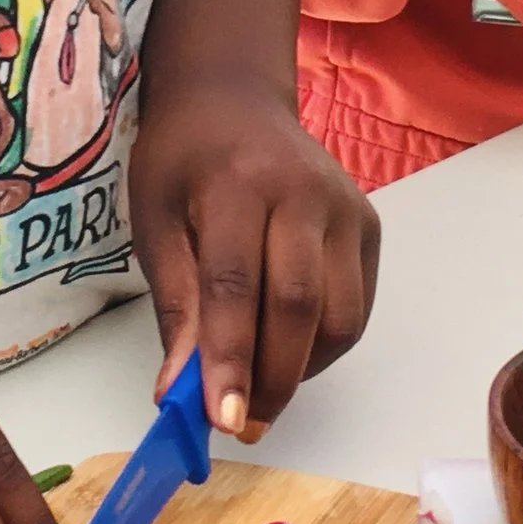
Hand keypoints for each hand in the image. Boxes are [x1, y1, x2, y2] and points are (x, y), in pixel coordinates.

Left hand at [132, 74, 377, 441]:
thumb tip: (180, 392)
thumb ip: (175, 306)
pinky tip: (287, 348)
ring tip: (259, 384)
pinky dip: (323, 346)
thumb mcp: (154, 222)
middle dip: (272, 379)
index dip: (231, 358)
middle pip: (299, 306)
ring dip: (300, 368)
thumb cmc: (183, 160)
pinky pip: (355, 308)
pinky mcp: (368, 225)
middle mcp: (303, 192)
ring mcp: (346, 207)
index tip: (224, 420)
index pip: (236, 285)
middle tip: (243, 425)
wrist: (234, 99)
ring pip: (339, 317)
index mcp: (236, 184)